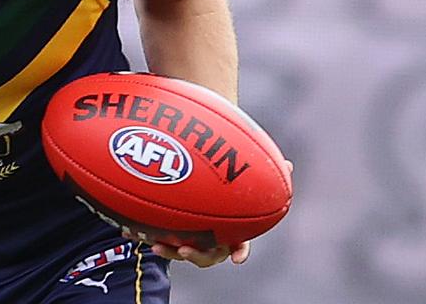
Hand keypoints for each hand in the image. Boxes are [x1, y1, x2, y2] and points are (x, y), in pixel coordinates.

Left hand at [149, 160, 291, 267]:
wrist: (195, 197)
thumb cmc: (225, 191)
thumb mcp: (241, 181)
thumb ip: (261, 175)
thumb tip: (290, 165)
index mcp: (231, 232)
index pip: (240, 244)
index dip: (240, 251)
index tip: (238, 259)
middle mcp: (212, 240)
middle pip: (208, 255)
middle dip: (196, 255)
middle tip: (184, 249)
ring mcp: (191, 240)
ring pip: (181, 252)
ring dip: (169, 251)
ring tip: (157, 245)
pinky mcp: (171, 236)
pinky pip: (161, 241)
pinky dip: (148, 238)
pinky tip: (135, 232)